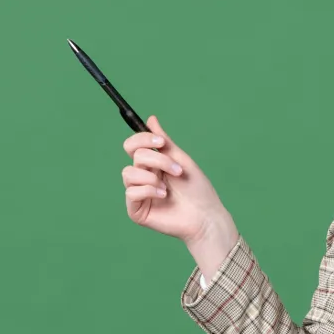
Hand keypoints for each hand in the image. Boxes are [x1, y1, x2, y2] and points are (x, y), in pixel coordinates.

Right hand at [121, 115, 230, 246]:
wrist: (206, 216)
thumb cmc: (197, 189)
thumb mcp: (181, 159)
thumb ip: (164, 142)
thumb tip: (151, 118)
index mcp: (152, 164)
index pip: (133, 145)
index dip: (142, 139)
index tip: (160, 142)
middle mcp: (143, 177)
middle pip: (134, 155)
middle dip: (156, 159)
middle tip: (176, 169)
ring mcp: (139, 194)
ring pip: (128, 173)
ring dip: (152, 177)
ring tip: (168, 188)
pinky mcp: (136, 210)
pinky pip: (131, 192)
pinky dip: (149, 191)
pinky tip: (164, 196)